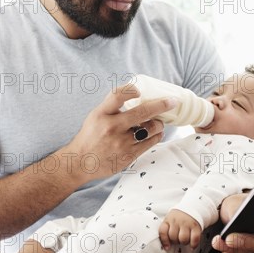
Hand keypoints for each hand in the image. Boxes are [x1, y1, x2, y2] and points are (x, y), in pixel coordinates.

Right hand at [61, 84, 177, 183]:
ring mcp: (121, 142)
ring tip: (158, 122)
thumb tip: (134, 91)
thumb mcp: (95, 116)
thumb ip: (112, 105)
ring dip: (158, 123)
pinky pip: (150, 142)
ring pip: (150, 129)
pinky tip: (156, 133)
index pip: (117, 95)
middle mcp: (112, 127)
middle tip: (173, 101)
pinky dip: (156, 136)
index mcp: (101, 114)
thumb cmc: (90, 136)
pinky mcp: (128, 155)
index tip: (139, 90)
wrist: (80, 162)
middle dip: (162, 105)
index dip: (131, 90)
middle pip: (142, 112)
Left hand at [159, 209, 201, 250]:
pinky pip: (194, 239)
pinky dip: (193, 244)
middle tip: (178, 239)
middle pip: (173, 237)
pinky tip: (192, 245)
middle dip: (175, 241)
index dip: (164, 241)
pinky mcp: (196, 227)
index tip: (167, 247)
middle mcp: (177, 221)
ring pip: (183, 239)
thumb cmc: (179, 217)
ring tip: (185, 240)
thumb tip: (165, 246)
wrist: (192, 207)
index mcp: (169, 220)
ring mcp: (187, 223)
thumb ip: (166, 230)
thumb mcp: (169, 219)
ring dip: (184, 242)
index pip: (163, 231)